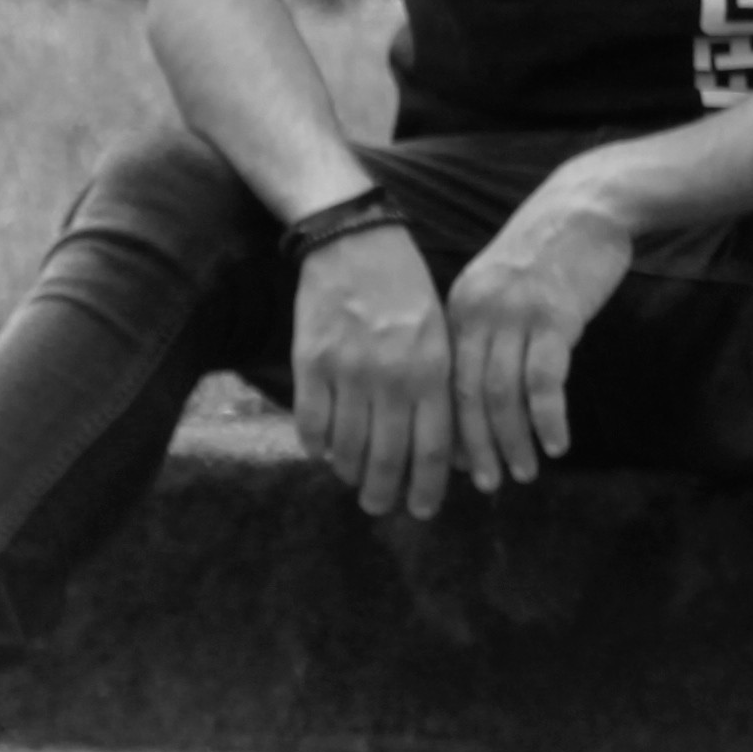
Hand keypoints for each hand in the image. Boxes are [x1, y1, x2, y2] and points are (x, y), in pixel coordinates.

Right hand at [289, 225, 454, 518]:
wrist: (355, 241)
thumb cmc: (405, 289)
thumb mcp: (439, 333)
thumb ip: (439, 387)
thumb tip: (441, 447)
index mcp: (431, 371)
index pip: (432, 449)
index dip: (426, 488)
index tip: (420, 510)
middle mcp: (392, 378)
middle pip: (387, 458)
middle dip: (383, 492)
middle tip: (378, 506)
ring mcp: (348, 372)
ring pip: (346, 448)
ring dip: (349, 472)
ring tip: (351, 479)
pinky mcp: (311, 362)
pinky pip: (311, 423)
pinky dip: (316, 446)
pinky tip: (321, 450)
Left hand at [445, 170, 634, 489]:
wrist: (585, 205)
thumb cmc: (547, 251)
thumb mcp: (500, 288)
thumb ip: (487, 331)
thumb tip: (481, 392)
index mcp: (459, 309)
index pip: (446, 382)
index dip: (451, 428)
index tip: (458, 465)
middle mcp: (478, 314)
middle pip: (468, 396)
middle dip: (475, 447)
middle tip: (486, 484)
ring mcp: (515, 315)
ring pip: (503, 395)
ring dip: (513, 441)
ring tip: (524, 473)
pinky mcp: (553, 315)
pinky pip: (544, 381)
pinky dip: (548, 419)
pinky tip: (558, 444)